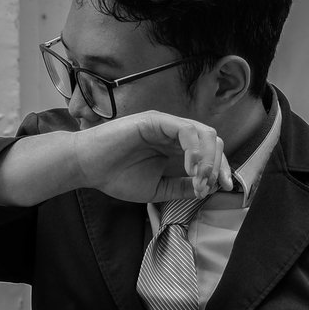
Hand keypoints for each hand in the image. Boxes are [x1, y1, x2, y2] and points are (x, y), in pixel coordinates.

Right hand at [74, 110, 234, 202]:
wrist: (86, 168)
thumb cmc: (115, 176)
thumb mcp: (157, 188)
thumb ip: (181, 187)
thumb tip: (207, 189)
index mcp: (175, 146)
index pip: (210, 152)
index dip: (221, 169)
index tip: (222, 188)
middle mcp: (174, 132)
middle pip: (214, 140)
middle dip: (219, 165)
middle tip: (207, 186)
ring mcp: (166, 124)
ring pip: (205, 133)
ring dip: (208, 158)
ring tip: (199, 178)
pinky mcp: (155, 120)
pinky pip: (186, 130)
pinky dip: (194, 149)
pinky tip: (189, 167)